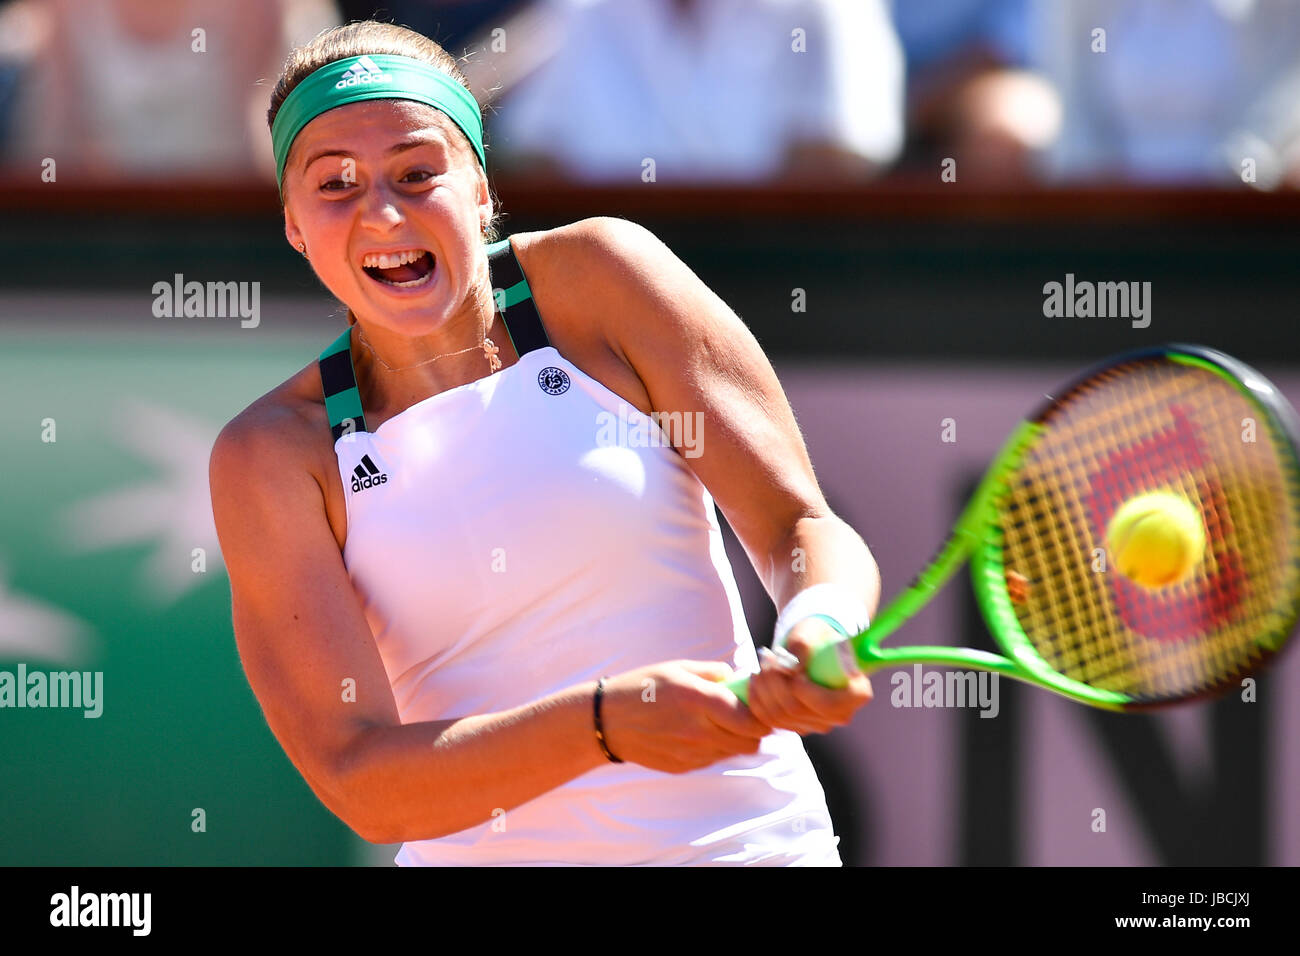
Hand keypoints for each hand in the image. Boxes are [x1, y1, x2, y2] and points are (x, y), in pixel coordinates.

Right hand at [600, 660, 772, 773]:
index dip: (762, 715)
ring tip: (718, 722)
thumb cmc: (641, 687)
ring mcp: (691, 753)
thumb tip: (738, 677)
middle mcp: (698, 731)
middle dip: (754, 729)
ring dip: (735, 739)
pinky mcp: (683, 767)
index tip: (758, 705)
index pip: (751, 720)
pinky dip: (714, 748)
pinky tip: (697, 733)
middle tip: (744, 715)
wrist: (606, 721)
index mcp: (699, 700)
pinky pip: (713, 760)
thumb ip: (713, 672)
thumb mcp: (677, 668)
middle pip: (750, 742)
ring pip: (734, 753)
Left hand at [745, 617, 873, 734]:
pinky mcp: (797, 725)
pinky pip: (769, 720)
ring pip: (779, 716)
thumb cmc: (816, 636)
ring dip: (763, 688)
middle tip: (767, 656)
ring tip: (763, 662)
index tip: (790, 668)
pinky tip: (756, 678)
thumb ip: (803, 644)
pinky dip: (757, 699)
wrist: (811, 647)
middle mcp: (840, 715)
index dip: (805, 691)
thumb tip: (793, 667)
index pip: (828, 705)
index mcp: (856, 693)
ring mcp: (818, 724)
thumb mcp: (812, 631)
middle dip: (775, 682)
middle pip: (798, 710)